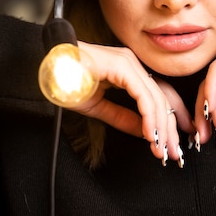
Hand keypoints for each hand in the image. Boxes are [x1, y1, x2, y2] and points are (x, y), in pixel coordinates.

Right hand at [69, 42, 193, 164]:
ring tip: (162, 149)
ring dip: (162, 127)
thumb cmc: (63, 83)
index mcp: (127, 69)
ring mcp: (127, 62)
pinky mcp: (121, 66)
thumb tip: (145, 132)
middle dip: (170, 128)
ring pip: (156, 97)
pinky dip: (149, 117)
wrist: (42, 70)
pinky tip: (151, 135)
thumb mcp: (98, 107)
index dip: (169, 120)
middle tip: (174, 153)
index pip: (157, 95)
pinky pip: (143, 95)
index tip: (173, 142)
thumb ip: (123, 117)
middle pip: (162, 97)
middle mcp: (131, 62)